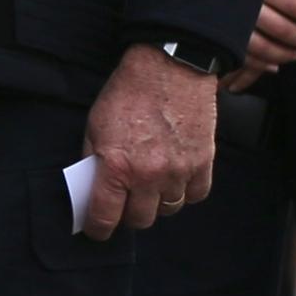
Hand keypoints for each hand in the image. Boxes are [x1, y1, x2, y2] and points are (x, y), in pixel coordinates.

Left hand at [82, 44, 218, 237]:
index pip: (105, 217)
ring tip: (152, 184)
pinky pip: (196, 195)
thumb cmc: (128, 91)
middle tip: (126, 201)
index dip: (98, 228)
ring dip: (158, 202)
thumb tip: (91, 188)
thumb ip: (93, 160)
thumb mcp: (95, 124)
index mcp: (116, 167)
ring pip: (169, 209)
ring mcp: (179, 171)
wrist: (169, 66)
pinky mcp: (203, 162)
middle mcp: (149, 175)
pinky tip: (176, 177)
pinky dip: (185, 191)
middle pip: (140, 219)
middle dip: (129, 214)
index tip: (98, 230)